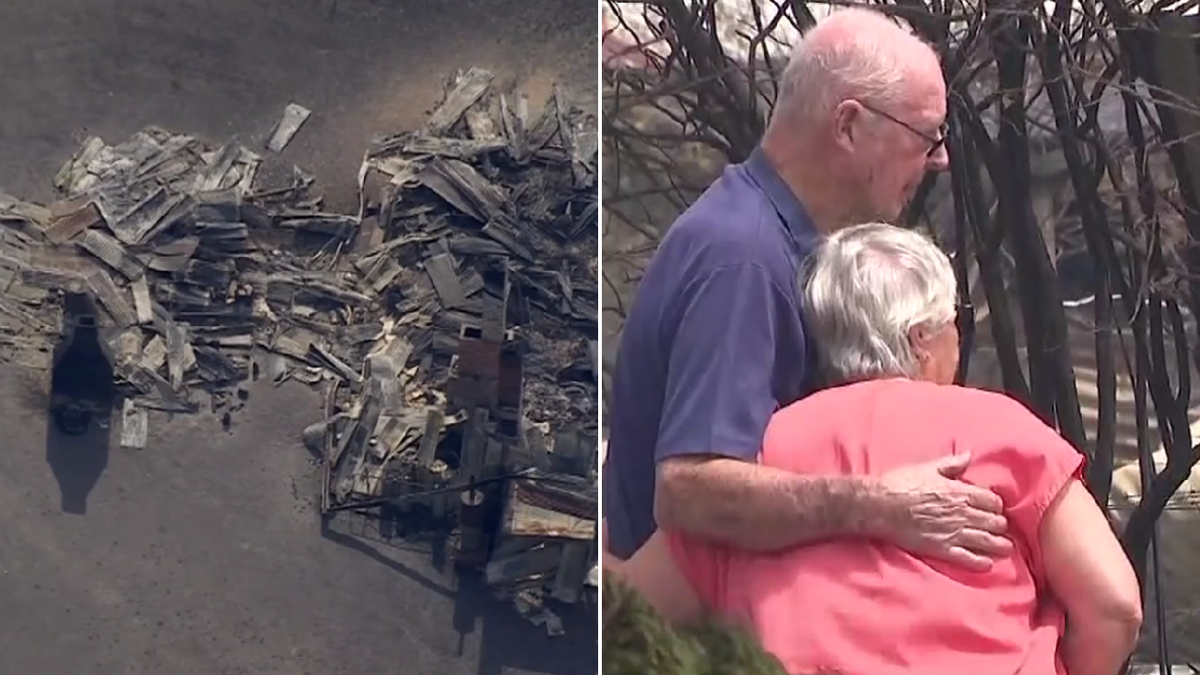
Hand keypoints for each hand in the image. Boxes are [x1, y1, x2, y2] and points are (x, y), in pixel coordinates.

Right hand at [877, 453, 1011, 571]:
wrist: (879, 505)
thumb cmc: (900, 484)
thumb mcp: (927, 467)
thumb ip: (951, 464)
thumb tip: (969, 456)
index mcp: (960, 492)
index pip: (993, 501)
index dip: (995, 506)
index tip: (992, 509)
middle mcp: (963, 513)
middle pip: (995, 522)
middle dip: (999, 525)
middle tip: (998, 528)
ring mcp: (954, 533)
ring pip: (988, 541)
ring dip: (1000, 545)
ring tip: (1004, 548)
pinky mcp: (943, 549)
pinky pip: (969, 559)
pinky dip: (982, 563)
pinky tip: (987, 563)